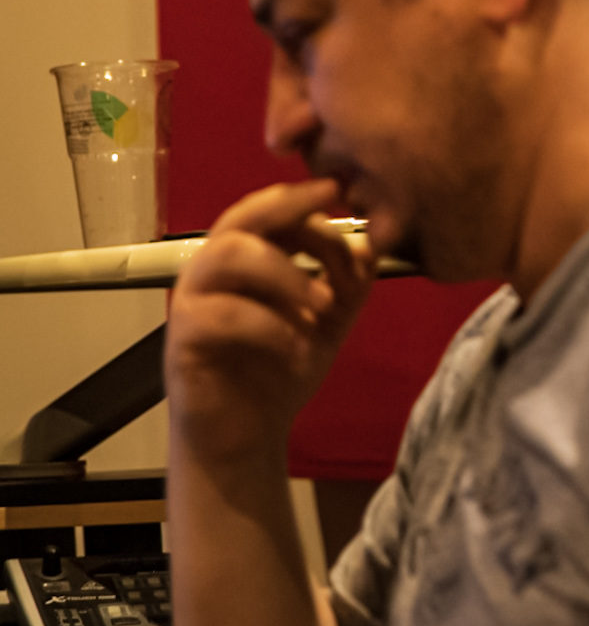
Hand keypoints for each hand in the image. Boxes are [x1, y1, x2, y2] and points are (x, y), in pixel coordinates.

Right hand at [165, 179, 374, 465]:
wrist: (245, 438)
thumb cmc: (279, 372)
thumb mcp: (328, 322)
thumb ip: (349, 284)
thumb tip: (369, 243)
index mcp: (246, 262)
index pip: (266, 211)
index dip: (300, 196)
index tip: (338, 187)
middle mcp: (213, 274)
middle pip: (239, 219)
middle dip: (287, 210)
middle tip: (330, 215)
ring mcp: (193, 305)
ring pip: (228, 256)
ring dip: (285, 272)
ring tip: (324, 303)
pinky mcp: (183, 342)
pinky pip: (220, 314)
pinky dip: (269, 325)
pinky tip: (297, 346)